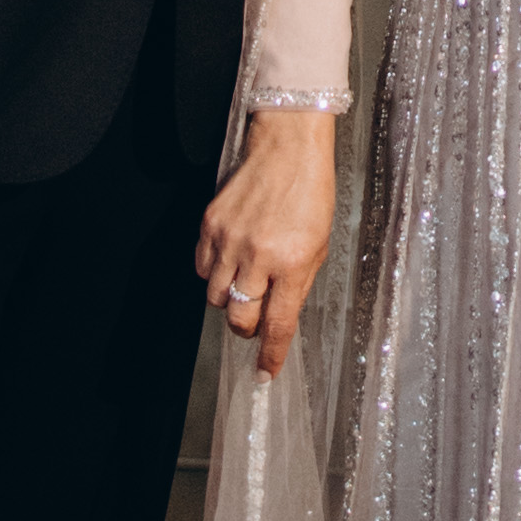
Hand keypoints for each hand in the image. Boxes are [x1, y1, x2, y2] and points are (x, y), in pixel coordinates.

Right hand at [199, 109, 335, 379]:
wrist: (287, 146)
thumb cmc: (310, 193)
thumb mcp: (318, 245)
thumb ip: (297, 285)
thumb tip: (279, 321)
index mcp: (293, 262)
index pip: (277, 325)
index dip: (270, 356)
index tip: (265, 374)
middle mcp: (259, 255)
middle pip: (239, 318)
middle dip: (247, 328)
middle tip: (256, 319)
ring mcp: (230, 239)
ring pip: (215, 297)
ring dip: (229, 300)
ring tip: (245, 280)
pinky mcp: (209, 224)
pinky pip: (201, 268)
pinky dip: (213, 273)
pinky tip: (229, 260)